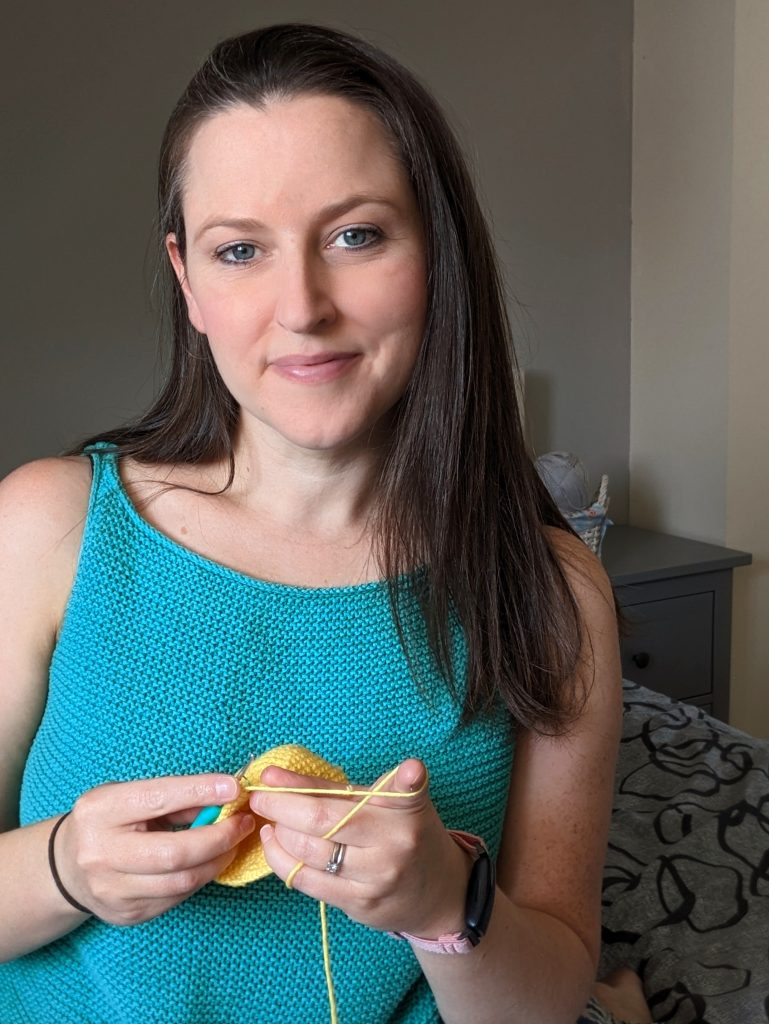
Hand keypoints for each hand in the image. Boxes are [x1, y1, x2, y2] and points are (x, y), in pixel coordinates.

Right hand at [53, 774, 254, 924]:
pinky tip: (208, 862)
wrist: (66, 866)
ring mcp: (111, 890)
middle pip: (174, 852)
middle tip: (242, 823)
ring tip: (232, 843)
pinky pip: (175, 899)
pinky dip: (198, 878)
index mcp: (100, 811)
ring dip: (216, 861)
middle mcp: (100, 852)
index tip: (233, 787)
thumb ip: (174, 798)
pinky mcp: (125, 914)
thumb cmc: (109, 820)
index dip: (199, 792)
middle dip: (218, 837)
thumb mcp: (130, 795)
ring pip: (180, 882)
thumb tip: (225, 795)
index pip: (157, 799)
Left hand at [250, 759, 471, 936]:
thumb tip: (277, 775)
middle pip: (320, 822)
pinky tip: (276, 845)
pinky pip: (308, 882)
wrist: (440, 891)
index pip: (341, 792)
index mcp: (403, 807)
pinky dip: (283, 861)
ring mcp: (376, 878)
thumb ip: (339, 788)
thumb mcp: (388, 800)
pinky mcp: (360, 905)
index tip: (268, 774)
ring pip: (309, 853)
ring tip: (267, 819)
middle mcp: (392, 843)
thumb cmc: (408, 832)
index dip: (301, 784)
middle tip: (258, 795)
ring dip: (279, 833)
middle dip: (278, 805)